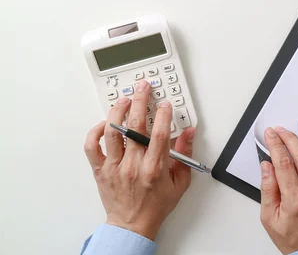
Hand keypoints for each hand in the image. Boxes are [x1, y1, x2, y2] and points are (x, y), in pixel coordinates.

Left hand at [84, 80, 195, 239]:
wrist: (132, 225)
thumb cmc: (156, 205)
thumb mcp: (180, 182)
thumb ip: (185, 155)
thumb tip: (189, 133)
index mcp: (154, 168)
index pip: (160, 134)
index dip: (164, 114)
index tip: (166, 104)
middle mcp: (133, 165)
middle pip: (135, 126)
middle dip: (140, 101)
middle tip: (143, 88)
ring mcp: (114, 166)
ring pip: (112, 131)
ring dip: (118, 111)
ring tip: (124, 100)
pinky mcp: (100, 169)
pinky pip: (92, 146)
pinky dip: (95, 131)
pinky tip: (104, 123)